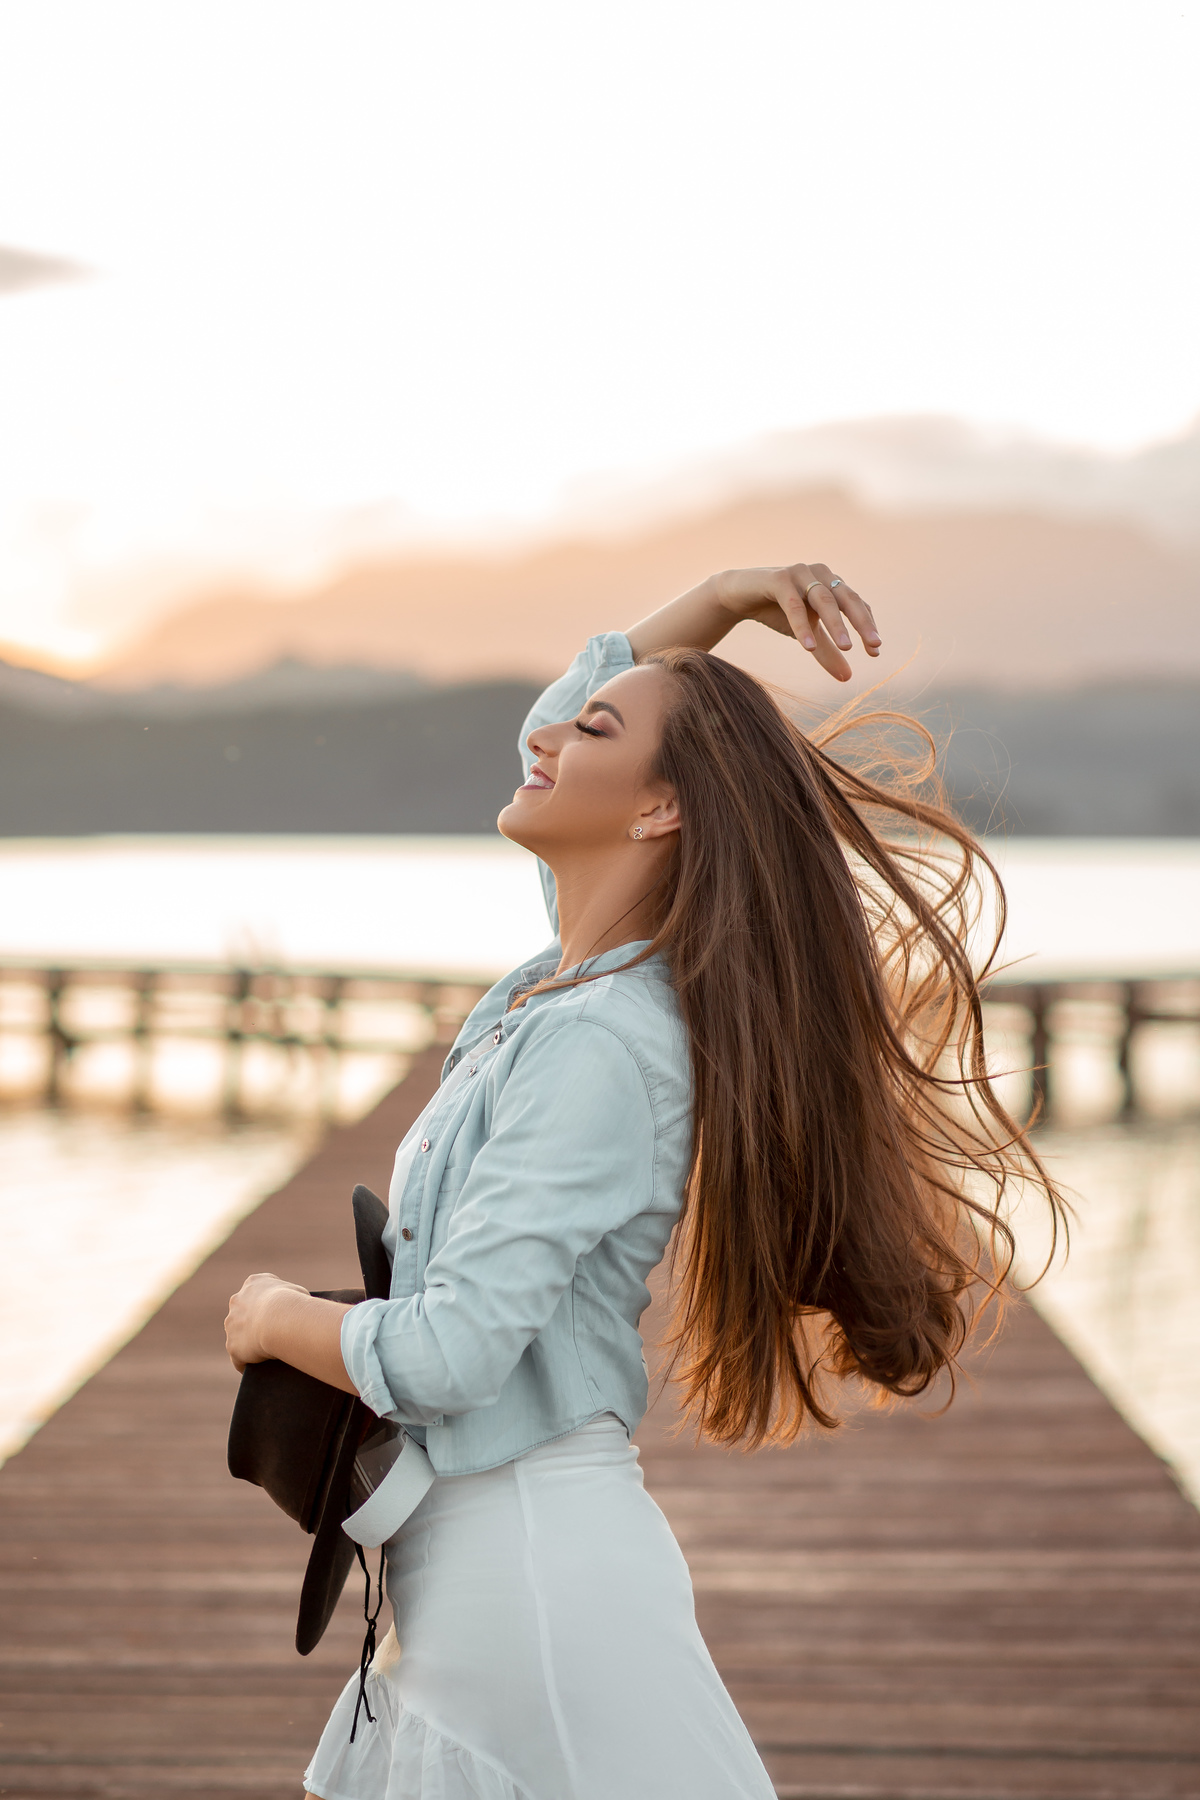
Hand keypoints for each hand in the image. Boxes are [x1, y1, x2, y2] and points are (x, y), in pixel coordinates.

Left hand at [224, 1272, 307, 1371]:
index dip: (268, 1305)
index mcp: (254, 1283)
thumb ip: (292, 1297)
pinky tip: (260, 1370)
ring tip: (268, 1357)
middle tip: (273, 1336)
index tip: (278, 1315)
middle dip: (253, 1324)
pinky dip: (247, 1364)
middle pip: (244, 1315)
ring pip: (239, 1337)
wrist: (279, 1318)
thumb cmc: (295, 1303)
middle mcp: (237, 1301)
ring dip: (249, 1345)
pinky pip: (239, 1359)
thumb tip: (297, 1309)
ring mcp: (232, 1325)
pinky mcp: (232, 1346)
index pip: (257, 1293)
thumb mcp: (299, 1292)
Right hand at [710, 563, 879, 682]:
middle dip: (862, 623)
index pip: (856, 605)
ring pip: (824, 600)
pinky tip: (808, 647)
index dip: (867, 626)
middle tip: (874, 646)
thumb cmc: (776, 611)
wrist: (738, 597)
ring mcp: (800, 573)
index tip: (875, 653)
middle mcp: (820, 574)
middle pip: (847, 599)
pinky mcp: (778, 578)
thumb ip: (827, 652)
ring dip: (836, 625)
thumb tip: (848, 678)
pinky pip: (794, 604)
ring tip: (846, 648)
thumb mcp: (806, 635)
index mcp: (831, 584)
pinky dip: (802, 626)